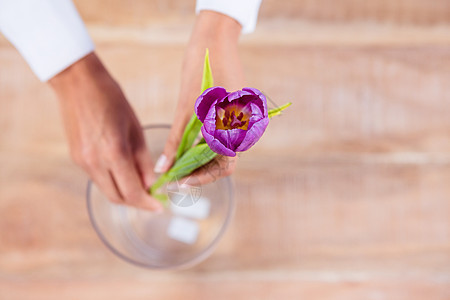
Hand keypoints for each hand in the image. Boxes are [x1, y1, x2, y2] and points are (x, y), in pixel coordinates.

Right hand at [49, 53, 162, 211]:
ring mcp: (81, 161)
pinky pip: (97, 178)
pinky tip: (124, 172)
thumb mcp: (135, 128)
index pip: (132, 192)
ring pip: (106, 189)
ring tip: (141, 185)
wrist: (77, 82)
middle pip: (117, 197)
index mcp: (113, 153)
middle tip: (152, 199)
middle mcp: (94, 162)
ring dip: (124, 193)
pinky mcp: (76, 157)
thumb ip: (143, 160)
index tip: (160, 207)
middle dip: (137, 202)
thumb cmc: (112, 99)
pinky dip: (112, 181)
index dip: (148, 203)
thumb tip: (151, 183)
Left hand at [153, 11, 242, 184]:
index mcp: (238, 130)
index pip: (223, 167)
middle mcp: (242, 129)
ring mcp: (238, 122)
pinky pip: (219, 137)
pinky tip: (186, 146)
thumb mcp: (186, 109)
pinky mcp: (232, 114)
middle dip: (197, 171)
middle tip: (174, 176)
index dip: (201, 178)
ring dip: (198, 159)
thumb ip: (176, 141)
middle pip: (221, 162)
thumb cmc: (201, 71)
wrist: (214, 41)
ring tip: (176, 163)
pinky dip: (202, 144)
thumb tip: (163, 168)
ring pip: (219, 150)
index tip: (179, 182)